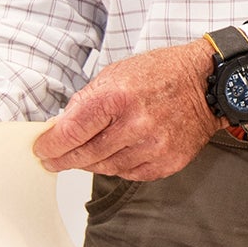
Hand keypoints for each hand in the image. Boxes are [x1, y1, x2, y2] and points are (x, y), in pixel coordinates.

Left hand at [33, 43, 222, 180]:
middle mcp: (136, 124)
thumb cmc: (161, 74)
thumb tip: (60, 127)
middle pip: (84, 155)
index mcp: (117, 98)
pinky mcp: (167, 161)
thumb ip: (85, 101)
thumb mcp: (115, 73)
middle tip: (52, 159)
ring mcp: (153, 146)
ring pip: (105, 168)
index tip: (41, 149)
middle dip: (62, 159)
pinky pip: (129, 173)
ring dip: (90, 163)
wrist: (205, 84)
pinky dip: (117, 166)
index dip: (49, 146)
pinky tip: (115, 154)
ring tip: (84, 154)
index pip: (70, 133)